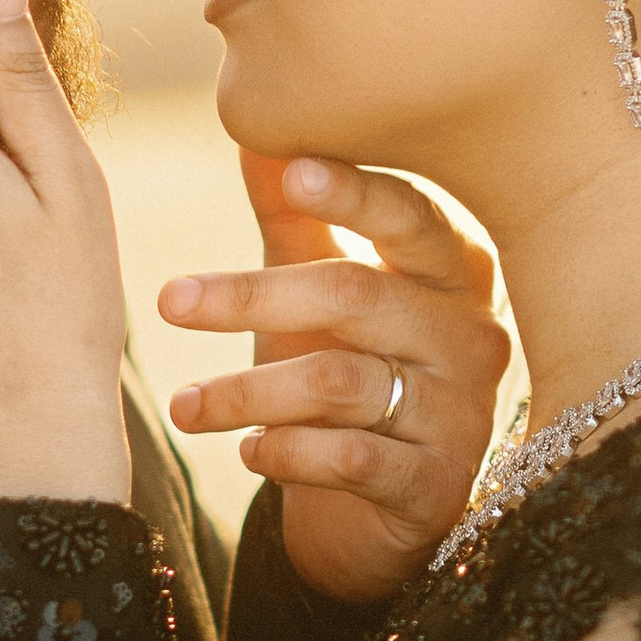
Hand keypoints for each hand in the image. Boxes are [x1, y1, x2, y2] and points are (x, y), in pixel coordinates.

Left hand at [162, 154, 512, 604]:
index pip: (410, 218)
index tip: (292, 173)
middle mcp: (471, 337)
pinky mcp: (434, 487)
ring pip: (340, 383)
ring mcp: (459, 415)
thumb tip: (252, 126)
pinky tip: (249, 453)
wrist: (379, 514)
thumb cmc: (351, 377)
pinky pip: (350, 459)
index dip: (353, 194)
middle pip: (358, 295)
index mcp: (452, 273)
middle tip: (168, 300)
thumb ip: (293, 216)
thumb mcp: (320, 291)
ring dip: (247, 391)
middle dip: (253, 295)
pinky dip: (285, 453)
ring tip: (185, 407)